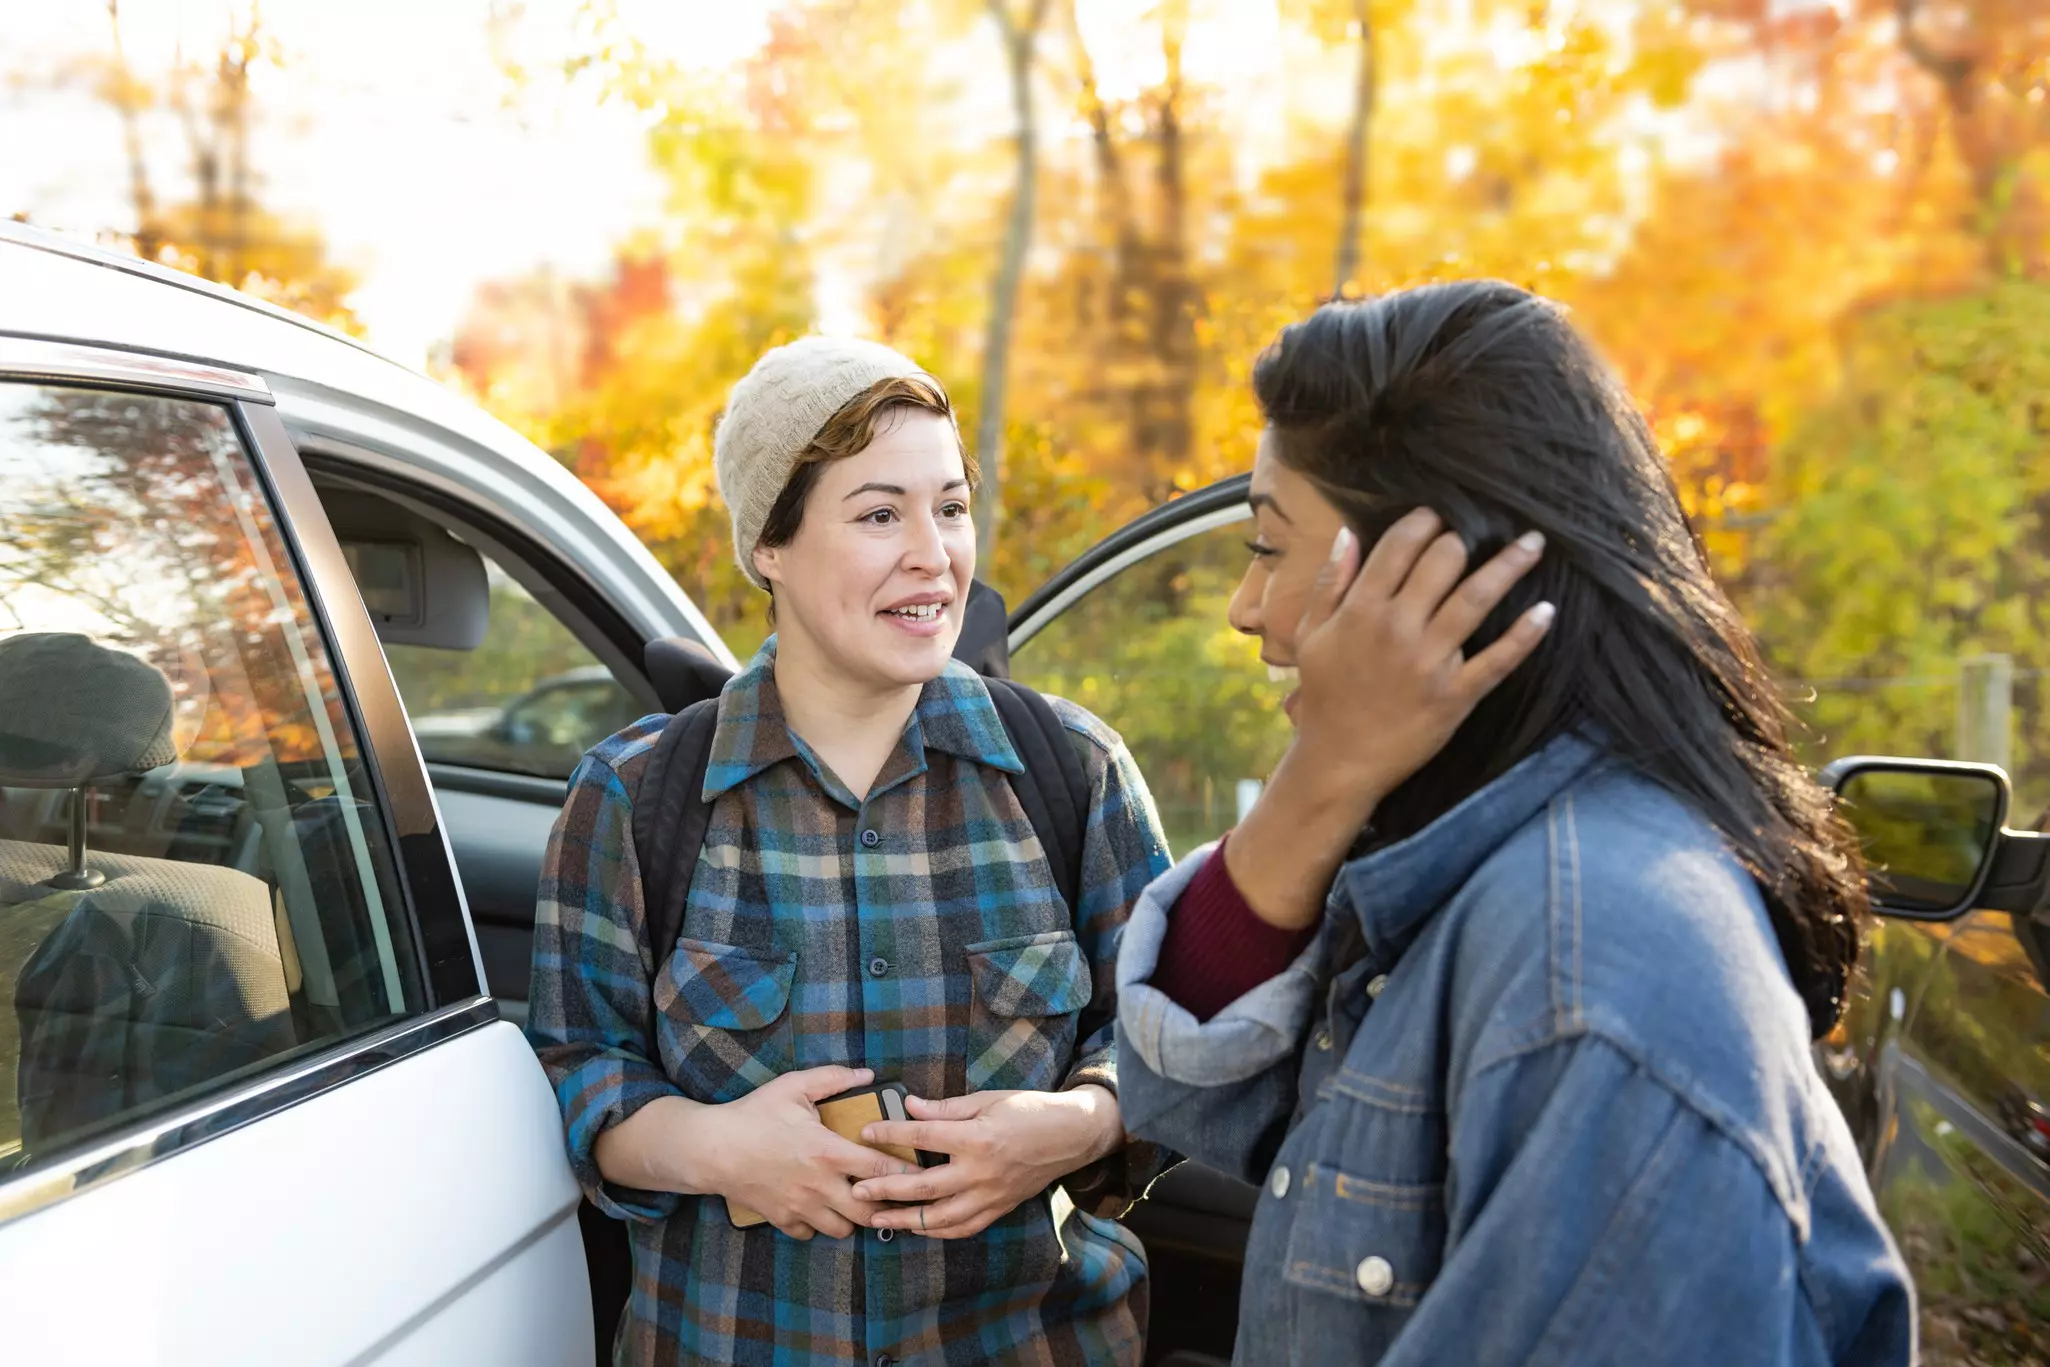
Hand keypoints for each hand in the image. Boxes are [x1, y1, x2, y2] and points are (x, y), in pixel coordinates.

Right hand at [692, 1066, 918, 1240]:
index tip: (921, 1172)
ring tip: (853, 1200)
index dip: (906, 1173)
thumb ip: (833, 1079)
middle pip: (870, 1211)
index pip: (881, 1169)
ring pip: (843, 1229)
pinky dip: (818, 1224)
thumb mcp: (793, 1086)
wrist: (711, 1149)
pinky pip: (811, 1233)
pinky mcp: (782, 1219)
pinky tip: (818, 1207)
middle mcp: (820, 1186)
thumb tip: (868, 1074)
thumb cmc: (754, 1114)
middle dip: (884, 1204)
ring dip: (852, 1217)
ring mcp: (801, 1207)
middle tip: (889, 1191)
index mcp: (828, 1152)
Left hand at [851, 1087, 1122, 1239]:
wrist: (1070, 1136)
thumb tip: (909, 1106)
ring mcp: (990, 1195)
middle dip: (887, 1189)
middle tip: (857, 1190)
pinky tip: (917, 1228)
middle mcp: (980, 1172)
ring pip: (940, 1217)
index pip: (923, 1137)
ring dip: (906, 1220)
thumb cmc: (1028, 1110)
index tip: (866, 1132)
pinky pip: (963, 1228)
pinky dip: (937, 1231)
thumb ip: (946, 1108)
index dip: (892, 1134)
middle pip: (923, 1186)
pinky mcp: (998, 1209)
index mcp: (976, 1138)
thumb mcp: (987, 1099)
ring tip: (878, 1218)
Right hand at [1228, 510, 1551, 929]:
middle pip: (1443, 561)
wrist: (1339, 762)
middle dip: (1462, 540)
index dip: (1423, 521)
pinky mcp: (1456, 695)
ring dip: (1509, 566)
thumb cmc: (1324, 696)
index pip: (1400, 546)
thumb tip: (1350, 534)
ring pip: (1476, 599)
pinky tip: (1546, 611)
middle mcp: (1398, 628)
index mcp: (1361, 610)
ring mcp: (1430, 661)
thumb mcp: (1310, 636)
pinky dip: (1525, 634)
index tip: (1437, 516)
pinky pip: (1498, 660)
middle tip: (1476, 535)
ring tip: (1534, 543)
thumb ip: (1329, 583)